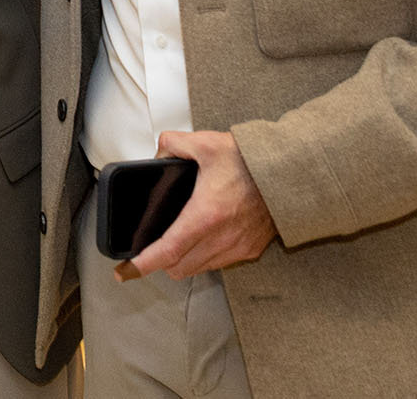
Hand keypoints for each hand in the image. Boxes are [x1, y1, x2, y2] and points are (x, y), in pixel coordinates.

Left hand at [117, 130, 276, 282]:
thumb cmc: (252, 161)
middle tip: (148, 249)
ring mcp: (238, 247)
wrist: (291, 173)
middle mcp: (221, 238)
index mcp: (205, 215)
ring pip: (198, 268)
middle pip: (178, 266)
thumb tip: (159, 152)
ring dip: (182, 261)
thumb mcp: (206, 143)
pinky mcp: (251, 249)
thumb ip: (174, 144)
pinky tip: (201, 241)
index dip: (142, 264)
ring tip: (173, 245)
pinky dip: (205, 258)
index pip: (167, 251)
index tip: (125, 272)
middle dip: (159, 261)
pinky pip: (219, 264)